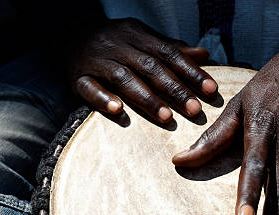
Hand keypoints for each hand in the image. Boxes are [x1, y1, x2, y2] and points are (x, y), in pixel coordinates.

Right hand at [68, 18, 217, 121]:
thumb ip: (171, 49)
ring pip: (124, 78)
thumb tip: (204, 54)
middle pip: (150, 67)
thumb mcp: (143, 39)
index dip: (191, 72)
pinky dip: (103, 98)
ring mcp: (97, 61)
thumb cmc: (116, 42)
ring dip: (146, 98)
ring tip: (166, 117)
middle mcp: (118, 46)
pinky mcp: (78, 77)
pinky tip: (118, 110)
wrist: (68, 33)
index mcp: (137, 35)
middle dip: (174, 89)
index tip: (210, 90)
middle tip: (194, 110)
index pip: (169, 53)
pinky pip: (89, 88)